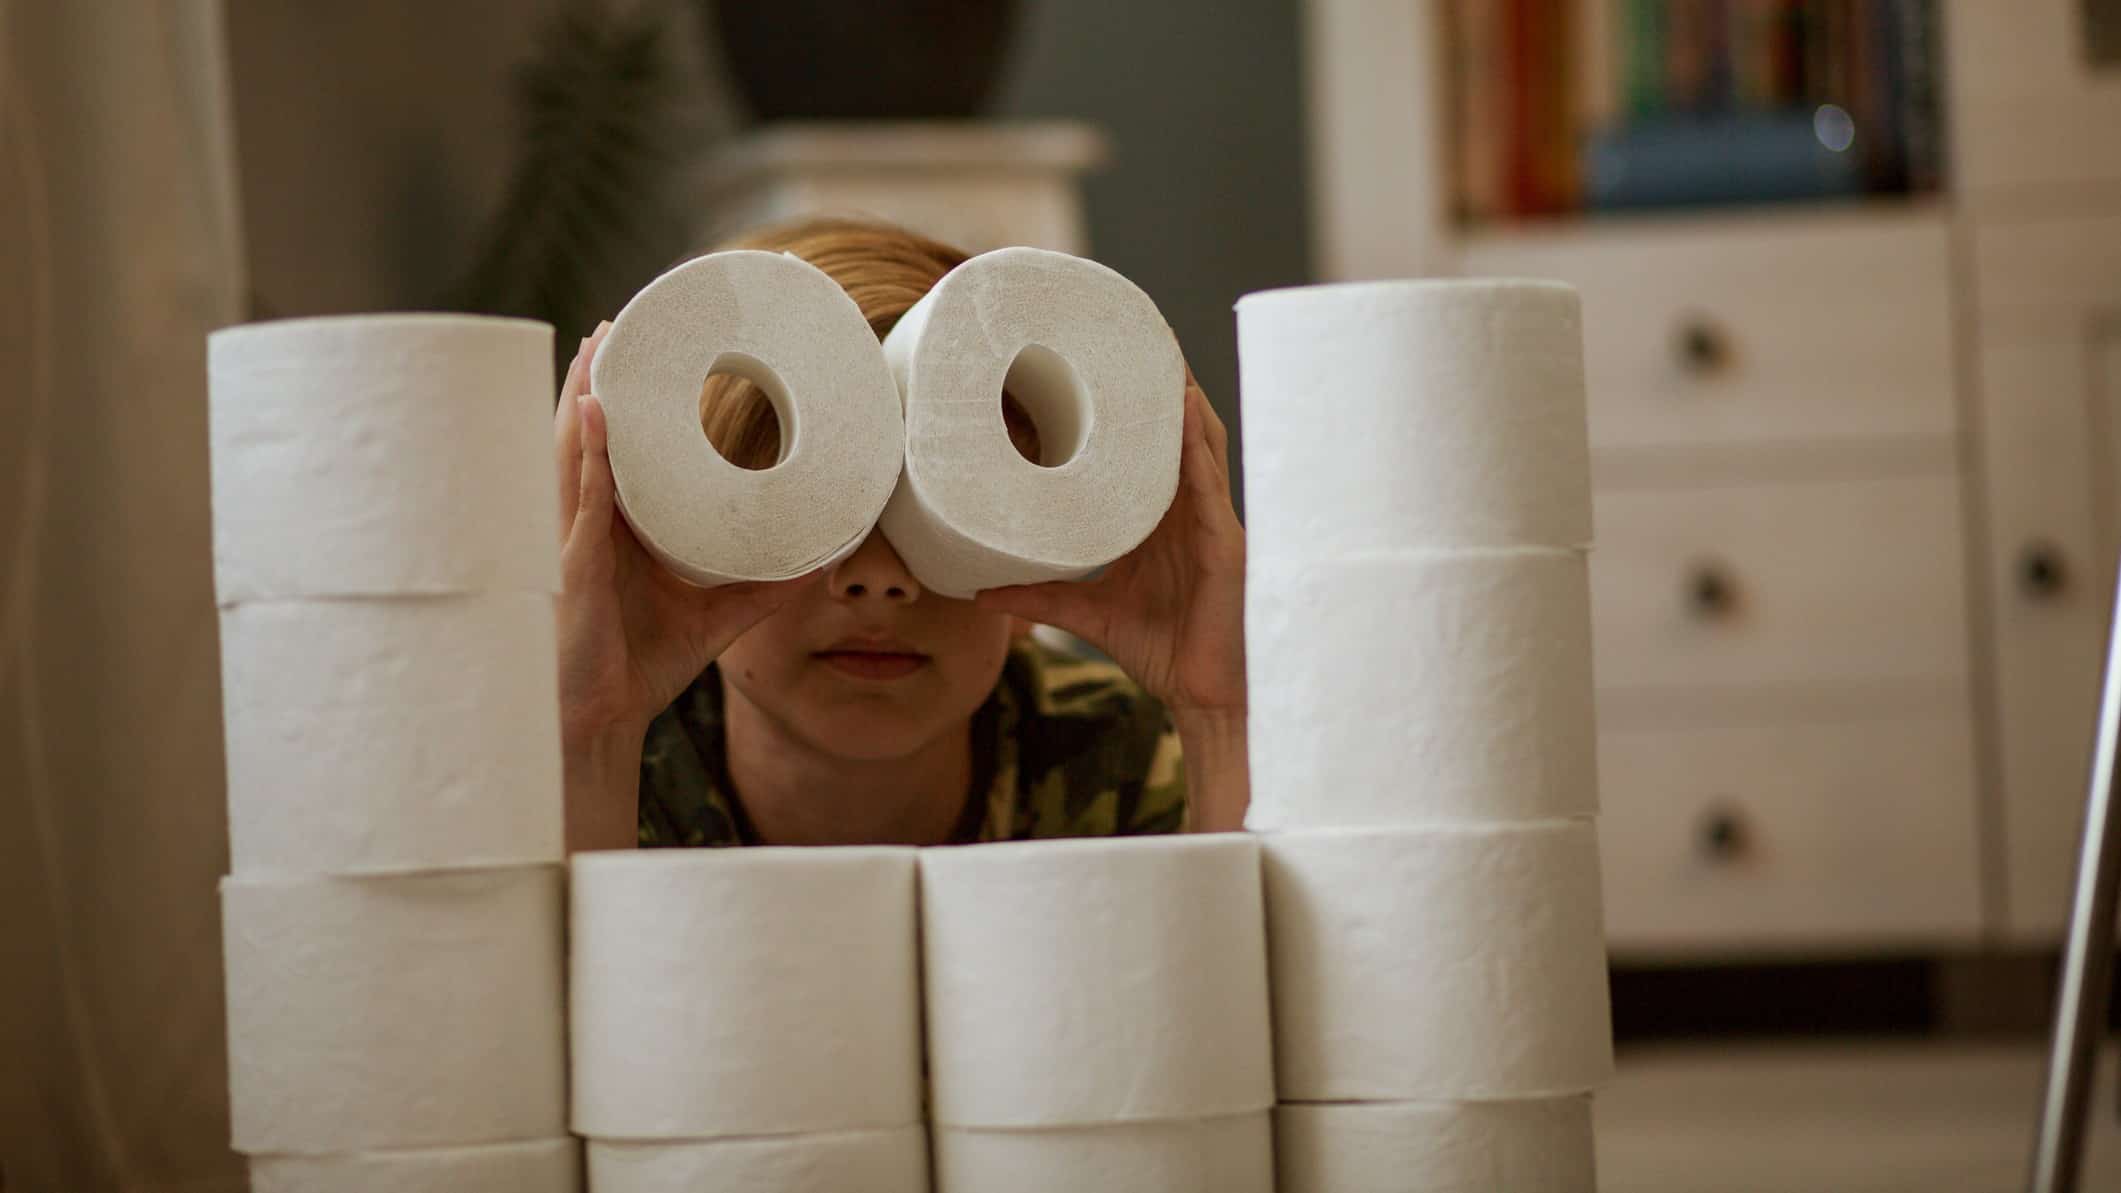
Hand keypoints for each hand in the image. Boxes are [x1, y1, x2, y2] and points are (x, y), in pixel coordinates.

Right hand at [554, 322, 821, 748]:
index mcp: (614, 530)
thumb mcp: (719, 617)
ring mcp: (573, 539)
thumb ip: (766, 589)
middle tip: (615, 329)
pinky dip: (590, 453)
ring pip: (574, 452)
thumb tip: (823, 562)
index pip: (614, 453)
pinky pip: (582, 497)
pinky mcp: (574, 563)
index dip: (619, 406)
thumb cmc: (641, 667)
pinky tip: (597, 413)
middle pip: (586, 437)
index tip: (638, 359)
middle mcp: (588, 524)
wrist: (605, 720)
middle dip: (597, 382)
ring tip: (601, 346)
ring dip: (587, 397)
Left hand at [977, 365, 1245, 718]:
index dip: (1129, 410)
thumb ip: (1042, 599)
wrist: (1208, 699)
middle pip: (1174, 434)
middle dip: (1157, 387)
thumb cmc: (1166, 652)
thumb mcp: (1091, 617)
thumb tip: (982, 591)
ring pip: (1196, 444)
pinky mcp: (1223, 542)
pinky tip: (1183, 411)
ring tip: (1155, 353)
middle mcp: (1187, 512)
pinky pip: (1208, 484)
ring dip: (1178, 399)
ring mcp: (1209, 522)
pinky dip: (1194, 447)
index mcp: (1161, 522)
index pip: (1145, 451)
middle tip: (1126, 336)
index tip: (1095, 367)